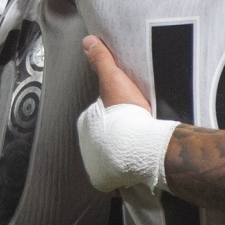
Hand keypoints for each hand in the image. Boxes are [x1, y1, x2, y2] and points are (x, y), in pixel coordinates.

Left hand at [77, 35, 173, 193]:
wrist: (139, 146)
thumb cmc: (126, 113)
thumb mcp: (114, 80)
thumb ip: (102, 60)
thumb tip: (88, 41)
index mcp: (85, 124)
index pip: (100, 117)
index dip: (116, 114)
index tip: (132, 113)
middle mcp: (86, 147)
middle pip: (105, 139)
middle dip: (117, 138)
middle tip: (137, 131)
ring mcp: (96, 167)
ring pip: (110, 159)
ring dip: (120, 158)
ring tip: (138, 150)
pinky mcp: (108, 183)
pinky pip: (115, 181)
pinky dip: (122, 179)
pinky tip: (134, 171)